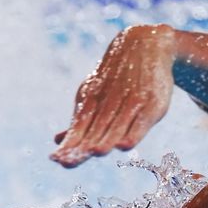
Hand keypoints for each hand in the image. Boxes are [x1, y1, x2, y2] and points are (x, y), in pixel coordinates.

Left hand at [50, 25, 175, 167]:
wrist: (146, 44)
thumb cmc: (116, 78)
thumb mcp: (94, 93)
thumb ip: (80, 121)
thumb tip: (57, 141)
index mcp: (92, 100)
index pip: (79, 127)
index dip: (69, 145)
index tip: (55, 159)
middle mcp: (109, 101)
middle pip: (95, 129)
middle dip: (81, 147)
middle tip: (66, 163)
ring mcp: (132, 101)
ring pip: (116, 125)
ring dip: (105, 139)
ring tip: (94, 152)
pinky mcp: (153, 103)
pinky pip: (141, 121)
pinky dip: (133, 133)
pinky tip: (124, 146)